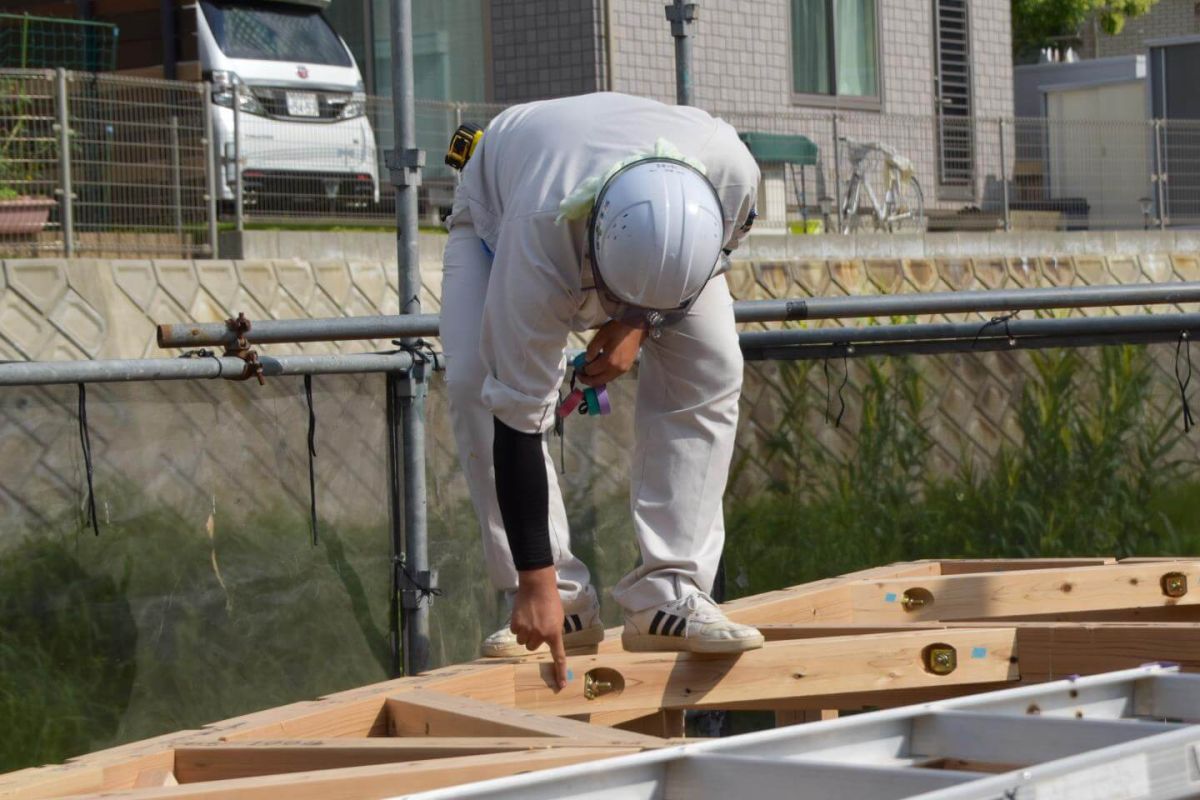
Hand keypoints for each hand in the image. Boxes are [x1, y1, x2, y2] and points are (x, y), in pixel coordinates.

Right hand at [511, 565, 567, 688]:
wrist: (537, 586)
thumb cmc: (551, 601)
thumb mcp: (558, 618)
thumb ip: (554, 632)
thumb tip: (549, 642)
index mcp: (554, 634)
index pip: (558, 657)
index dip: (560, 672)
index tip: (560, 685)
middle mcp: (540, 635)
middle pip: (533, 647)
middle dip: (534, 639)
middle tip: (536, 626)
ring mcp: (527, 630)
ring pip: (522, 642)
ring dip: (524, 634)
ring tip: (529, 619)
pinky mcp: (516, 625)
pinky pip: (515, 632)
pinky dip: (517, 626)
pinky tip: (522, 615)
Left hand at [578, 320, 647, 386]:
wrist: (636, 327)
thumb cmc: (617, 329)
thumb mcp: (600, 337)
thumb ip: (591, 350)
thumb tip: (586, 361)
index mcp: (609, 361)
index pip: (591, 372)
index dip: (582, 370)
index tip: (577, 366)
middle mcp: (616, 370)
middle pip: (598, 381)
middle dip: (587, 380)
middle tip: (579, 374)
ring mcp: (623, 370)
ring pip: (606, 380)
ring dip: (596, 379)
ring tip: (589, 372)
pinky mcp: (627, 368)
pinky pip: (612, 376)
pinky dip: (604, 376)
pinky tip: (600, 369)